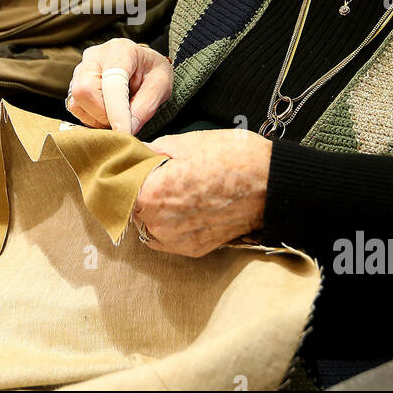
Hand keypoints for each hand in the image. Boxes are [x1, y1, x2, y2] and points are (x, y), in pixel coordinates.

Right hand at [66, 37, 172, 133]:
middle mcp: (95, 56)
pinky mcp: (73, 83)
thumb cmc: (152, 72)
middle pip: (85, 91)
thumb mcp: (161, 86)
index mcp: (121, 51)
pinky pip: (75, 107)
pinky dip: (91, 118)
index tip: (125, 132)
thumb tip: (127, 131)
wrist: (142, 64)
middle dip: (104, 115)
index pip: (112, 84)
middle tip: (124, 122)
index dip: (117, 111)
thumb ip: (145, 107)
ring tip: (118, 116)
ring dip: (97, 119)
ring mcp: (80, 69)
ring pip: (77, 101)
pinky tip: (107, 115)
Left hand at [135, 129, 270, 256]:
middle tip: (157, 175)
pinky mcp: (193, 250)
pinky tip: (183, 208)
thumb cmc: (232, 157)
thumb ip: (152, 150)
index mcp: (151, 193)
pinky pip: (166, 240)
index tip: (133, 166)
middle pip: (132, 207)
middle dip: (140, 192)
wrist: (272, 184)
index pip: (120, 187)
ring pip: (147, 226)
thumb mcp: (186, 142)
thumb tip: (135, 152)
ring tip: (173, 192)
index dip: (126, 174)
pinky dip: (168, 226)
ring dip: (153, 211)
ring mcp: (176, 240)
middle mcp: (159, 223)